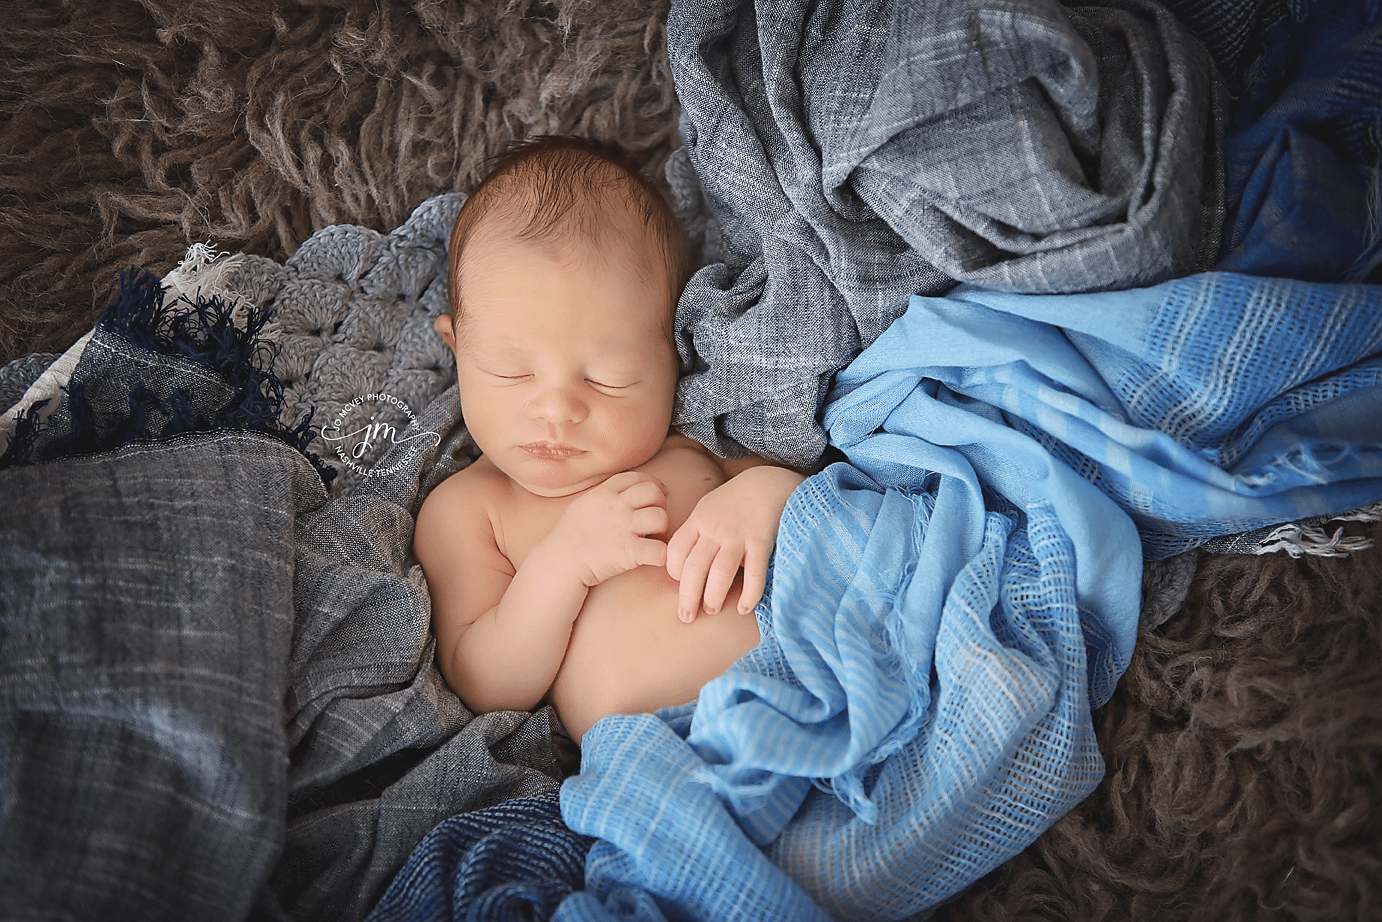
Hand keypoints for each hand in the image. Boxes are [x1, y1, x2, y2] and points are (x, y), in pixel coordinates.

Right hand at [545, 471, 669, 587]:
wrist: (558, 562)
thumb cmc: (568, 537)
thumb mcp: (583, 504)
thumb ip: (604, 495)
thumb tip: (621, 491)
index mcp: (604, 493)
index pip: (637, 477)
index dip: (653, 483)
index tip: (658, 495)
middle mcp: (616, 506)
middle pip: (653, 492)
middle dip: (661, 504)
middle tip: (656, 519)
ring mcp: (624, 528)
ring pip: (662, 517)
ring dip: (664, 529)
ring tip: (655, 539)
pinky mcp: (629, 552)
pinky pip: (660, 550)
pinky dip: (663, 556)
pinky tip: (655, 558)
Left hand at [666, 465, 802, 621]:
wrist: (769, 482)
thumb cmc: (735, 500)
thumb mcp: (708, 507)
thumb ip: (695, 532)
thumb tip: (682, 562)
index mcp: (698, 520)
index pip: (676, 550)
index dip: (674, 571)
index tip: (680, 583)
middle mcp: (715, 529)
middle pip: (694, 567)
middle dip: (687, 596)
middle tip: (686, 616)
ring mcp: (739, 536)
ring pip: (720, 572)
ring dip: (713, 596)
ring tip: (711, 610)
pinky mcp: (761, 542)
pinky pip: (754, 573)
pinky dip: (749, 594)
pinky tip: (742, 608)